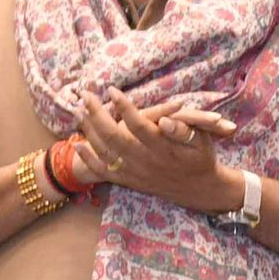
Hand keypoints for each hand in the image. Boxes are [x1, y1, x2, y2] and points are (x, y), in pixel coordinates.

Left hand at [76, 88, 236, 211]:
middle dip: (97, 114)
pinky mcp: (129, 180)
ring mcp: (135, 172)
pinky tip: (77, 145)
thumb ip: (184, 131)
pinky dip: (89, 159)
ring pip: (105, 152)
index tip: (111, 90)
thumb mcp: (201, 141)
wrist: (198, 189)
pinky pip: (104, 171)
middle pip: (114, 136)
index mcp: (164, 149)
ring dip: (89, 131)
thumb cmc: (200, 158)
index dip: (123, 107)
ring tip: (80, 111)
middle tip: (86, 95)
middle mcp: (146, 161)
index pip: (138, 125)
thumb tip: (166, 120)